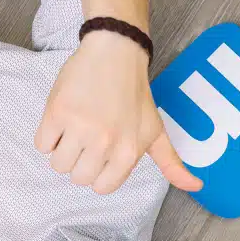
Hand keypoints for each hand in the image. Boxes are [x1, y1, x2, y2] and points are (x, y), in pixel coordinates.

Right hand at [35, 32, 200, 194]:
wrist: (116, 53)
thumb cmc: (136, 96)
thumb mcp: (157, 132)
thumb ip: (172, 165)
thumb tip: (197, 187)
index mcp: (128, 153)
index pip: (101, 187)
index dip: (98, 174)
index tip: (101, 156)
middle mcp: (105, 143)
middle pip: (78, 178)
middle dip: (80, 164)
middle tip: (86, 142)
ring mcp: (80, 127)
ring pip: (58, 164)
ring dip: (62, 152)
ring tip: (73, 133)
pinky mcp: (57, 111)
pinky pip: (42, 144)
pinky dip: (47, 138)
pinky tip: (61, 123)